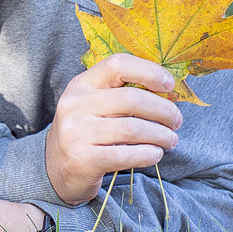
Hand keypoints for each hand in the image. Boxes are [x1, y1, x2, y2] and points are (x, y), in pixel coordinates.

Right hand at [44, 53, 184, 204]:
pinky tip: (156, 153)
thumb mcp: (95, 104)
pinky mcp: (82, 159)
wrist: (56, 167)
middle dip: (164, 110)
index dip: (148, 71)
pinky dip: (148, 154)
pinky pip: (125, 155)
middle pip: (131, 99)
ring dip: (161, 135)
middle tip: (177, 121)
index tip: (169, 85)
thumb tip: (167, 91)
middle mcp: (75, 105)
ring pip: (133, 129)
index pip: (117, 64)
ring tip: (171, 140)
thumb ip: (122, 93)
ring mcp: (76, 132)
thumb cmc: (87, 130)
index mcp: (81, 84)